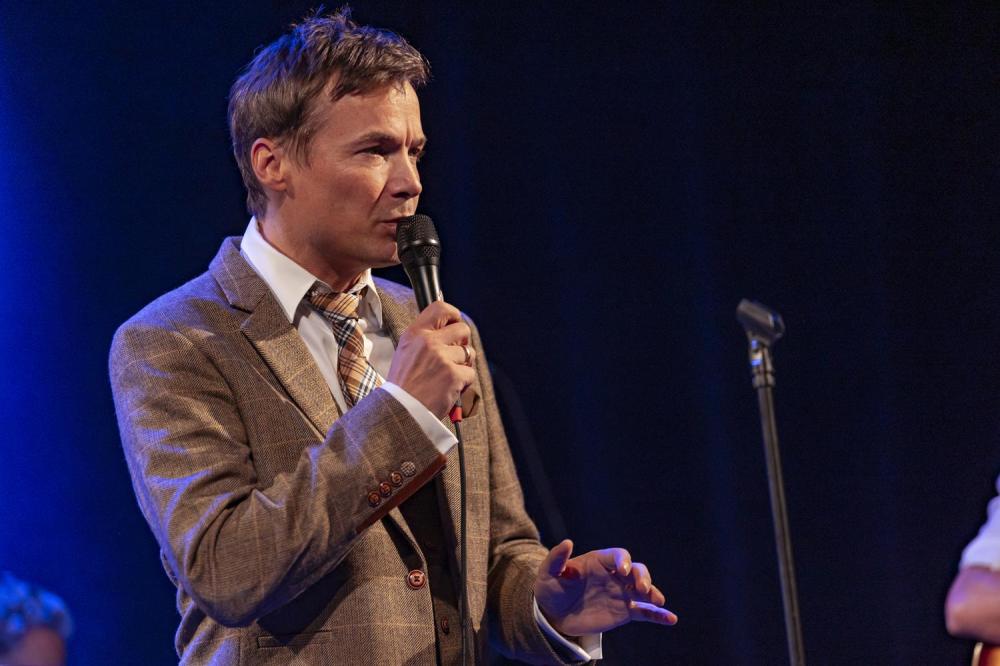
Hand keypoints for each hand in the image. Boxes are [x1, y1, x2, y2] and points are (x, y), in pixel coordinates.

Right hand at [387, 301, 475, 418]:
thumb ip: (425, 338)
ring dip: (463, 365)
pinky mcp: (454, 375)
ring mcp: (442, 358)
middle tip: (456, 355)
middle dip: (463, 342)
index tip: (455, 323)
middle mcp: (428, 342)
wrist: (401, 411)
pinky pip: (470, 373)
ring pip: (469, 353)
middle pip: (463, 329)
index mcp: (415, 334)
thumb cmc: (404, 385)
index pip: (440, 308)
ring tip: (448, 377)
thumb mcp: (406, 352)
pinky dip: (464, 383)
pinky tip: (450, 388)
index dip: (453, 314)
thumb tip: (448, 328)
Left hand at [533, 539, 676, 636]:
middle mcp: (615, 575)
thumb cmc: (551, 589)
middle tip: (641, 588)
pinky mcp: (625, 611)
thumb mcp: (548, 573)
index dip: (623, 561)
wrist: (554, 614)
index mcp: (600, 562)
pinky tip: (671, 619)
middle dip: (642, 576)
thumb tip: (567, 542)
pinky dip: (659, 615)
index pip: (618, 556)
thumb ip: (557, 558)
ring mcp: (622, 593)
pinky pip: (645, 612)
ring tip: (658, 601)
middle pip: (637, 570)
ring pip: (644, 589)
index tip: (622, 571)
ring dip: (653, 593)